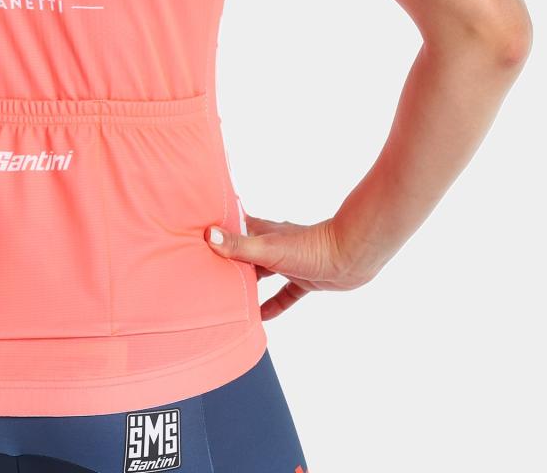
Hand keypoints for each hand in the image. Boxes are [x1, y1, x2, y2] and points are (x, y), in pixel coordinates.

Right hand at [204, 213, 378, 319]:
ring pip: (263, 272)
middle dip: (227, 262)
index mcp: (262, 232)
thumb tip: (208, 235)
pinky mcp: (305, 279)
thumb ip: (239, 245)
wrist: (351, 257)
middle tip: (206, 275)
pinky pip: (286, 293)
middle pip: (244, 253)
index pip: (232, 228)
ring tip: (228, 298)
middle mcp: (273, 244)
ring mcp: (290, 262)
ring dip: (249, 283)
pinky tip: (262, 317)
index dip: (215, 232)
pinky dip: (274, 304)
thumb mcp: (269, 249)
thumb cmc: (311, 248)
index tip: (194, 238)